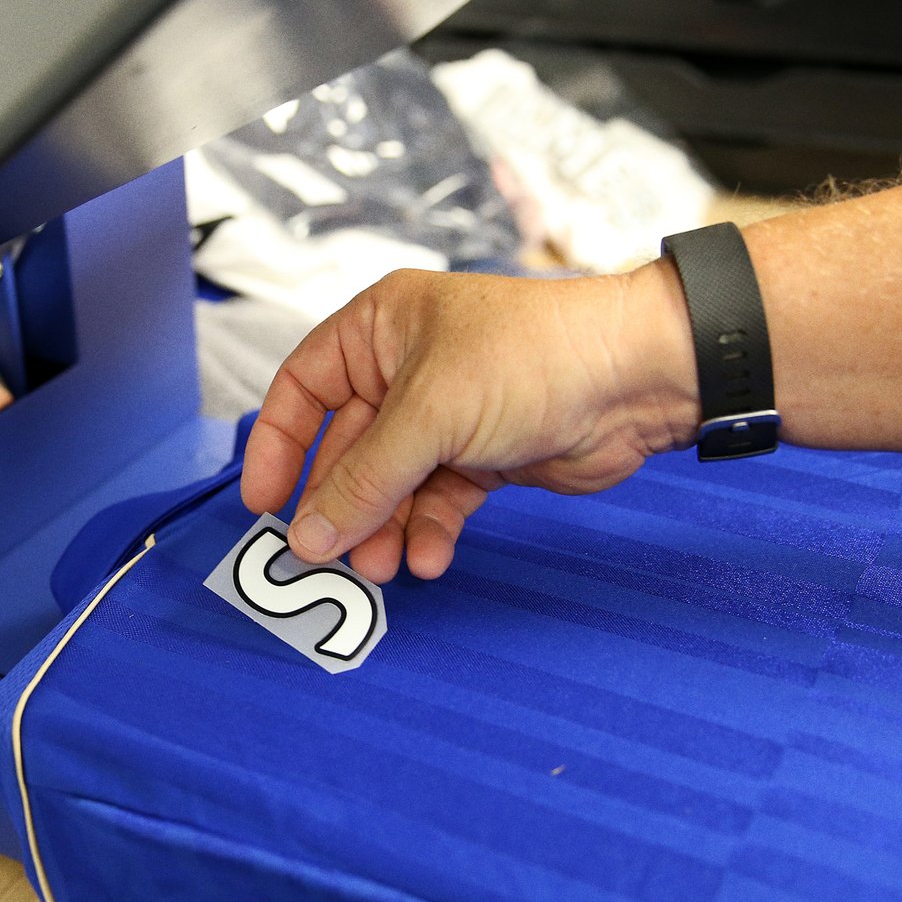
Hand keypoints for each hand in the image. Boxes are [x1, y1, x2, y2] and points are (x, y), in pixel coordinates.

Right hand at [241, 264, 698, 581]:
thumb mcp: (430, 414)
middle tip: (328, 558)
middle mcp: (403, 372)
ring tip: (381, 570)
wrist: (638, 379)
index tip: (264, 503)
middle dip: (340, 506)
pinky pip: (434, 502)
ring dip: (382, 530)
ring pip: (389, 485)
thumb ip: (364, 480)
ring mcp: (443, 418)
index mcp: (379, 331)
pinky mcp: (479, 458)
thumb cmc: (532, 358)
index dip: (278, 445)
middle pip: (346, 450)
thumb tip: (307, 537)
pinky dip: (428, 532)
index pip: (303, 389)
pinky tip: (429, 559)